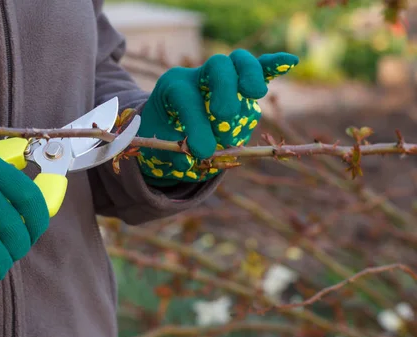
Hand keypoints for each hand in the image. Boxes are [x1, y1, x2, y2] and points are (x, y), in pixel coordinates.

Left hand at [136, 50, 298, 185]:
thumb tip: (196, 158)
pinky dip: (273, 65)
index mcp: (174, 87)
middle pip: (217, 67)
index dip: (195, 125)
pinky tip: (290, 61)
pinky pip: (260, 69)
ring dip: (249, 78)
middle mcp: (200, 76)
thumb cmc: (168, 137)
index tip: (201, 152)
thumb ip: (177, 153)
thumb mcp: (163, 147)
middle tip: (224, 115)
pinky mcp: (242, 84)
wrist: (171, 127)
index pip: (187, 99)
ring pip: (239, 64)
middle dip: (224, 90)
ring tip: (254, 95)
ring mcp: (223, 77)